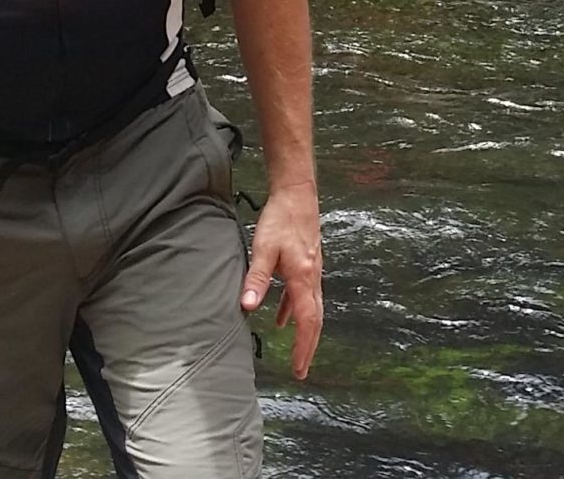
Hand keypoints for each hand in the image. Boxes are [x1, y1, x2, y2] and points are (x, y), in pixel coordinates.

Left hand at [242, 187, 324, 379]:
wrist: (297, 194)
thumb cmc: (281, 218)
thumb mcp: (263, 248)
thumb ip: (256, 278)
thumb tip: (248, 306)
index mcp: (304, 278)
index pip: (308, 322)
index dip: (304, 347)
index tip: (299, 368)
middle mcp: (313, 278)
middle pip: (315, 320)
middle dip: (309, 346)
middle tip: (301, 369)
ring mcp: (312, 271)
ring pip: (312, 308)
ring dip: (305, 331)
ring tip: (296, 350)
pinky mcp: (307, 263)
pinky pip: (304, 295)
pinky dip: (294, 310)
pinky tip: (281, 317)